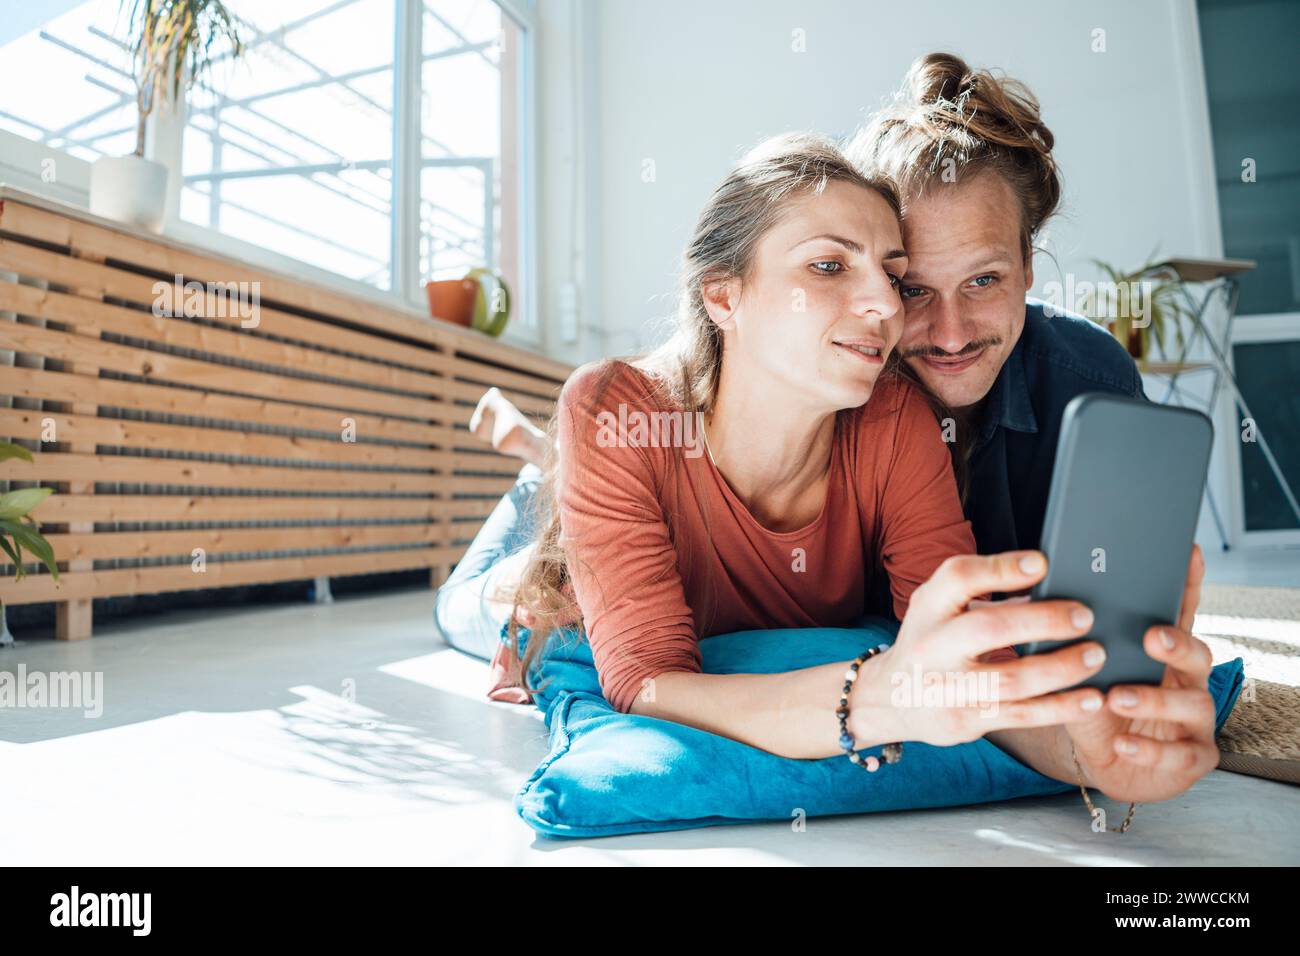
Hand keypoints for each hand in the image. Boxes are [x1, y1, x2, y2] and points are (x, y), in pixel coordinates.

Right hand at [851, 551, 1107, 746]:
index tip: (1042, 563)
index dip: (1001, 568)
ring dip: (1061, 667)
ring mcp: (947, 687)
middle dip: (1043, 620)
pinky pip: (1022, 715)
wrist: (891, 698)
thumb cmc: (931, 644)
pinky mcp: (966, 720)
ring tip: (1095, 655)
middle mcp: (932, 645)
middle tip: (1083, 616)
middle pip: (989, 628)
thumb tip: (1053, 585)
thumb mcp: (941, 609)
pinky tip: (1091, 698)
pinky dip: (1062, 707)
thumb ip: (989, 597)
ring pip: (1011, 678)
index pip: (959, 578)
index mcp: (928, 607)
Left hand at [1064, 545, 1219, 802]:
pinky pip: (1181, 753)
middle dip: (1177, 643)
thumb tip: (1036, 602)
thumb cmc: (1096, 708)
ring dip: (1154, 699)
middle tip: (1151, 636)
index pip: (1178, 613)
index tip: (1186, 552)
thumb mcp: (1081, 673)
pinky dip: (1150, 748)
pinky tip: (1124, 742)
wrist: (1107, 762)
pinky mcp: (1194, 755)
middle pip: (1196, 653)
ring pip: (1192, 703)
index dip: (1187, 583)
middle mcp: (1186, 680)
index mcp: (1162, 652)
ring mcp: (1195, 718)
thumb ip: (1071, 642)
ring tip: (1117, 696)